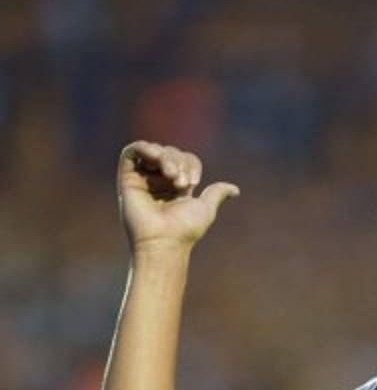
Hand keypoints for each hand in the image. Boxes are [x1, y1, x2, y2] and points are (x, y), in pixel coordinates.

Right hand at [118, 141, 239, 253]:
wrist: (165, 240)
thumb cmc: (185, 229)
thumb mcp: (206, 208)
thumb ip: (217, 194)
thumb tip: (235, 190)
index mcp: (175, 186)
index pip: (185, 159)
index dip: (191, 163)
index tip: (194, 182)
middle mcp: (158, 181)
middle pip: (170, 152)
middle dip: (179, 161)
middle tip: (182, 183)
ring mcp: (142, 179)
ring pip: (154, 150)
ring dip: (166, 157)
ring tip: (171, 175)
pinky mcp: (127, 178)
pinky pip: (132, 151)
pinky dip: (146, 148)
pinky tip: (157, 158)